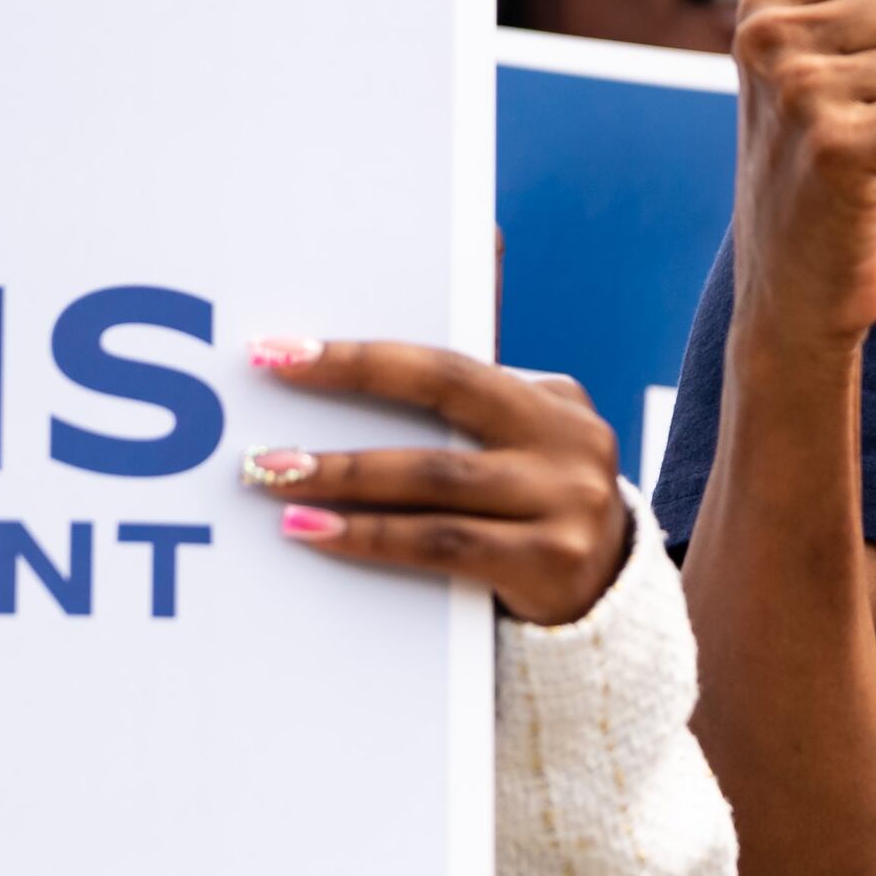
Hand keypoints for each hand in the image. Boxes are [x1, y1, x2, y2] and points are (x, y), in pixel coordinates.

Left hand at [240, 338, 631, 624]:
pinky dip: (371, 536)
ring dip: (344, 475)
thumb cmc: (533, 510)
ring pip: (436, 477)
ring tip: (273, 478)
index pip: (447, 361)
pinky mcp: (553, 561)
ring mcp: (570, 501)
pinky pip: (443, 543)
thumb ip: (466, 390)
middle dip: (346, 389)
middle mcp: (571, 439)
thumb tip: (450, 270)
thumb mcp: (518, 445)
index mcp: (555, 398)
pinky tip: (316, 533)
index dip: (362, 356)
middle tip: (269, 404)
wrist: (606, 606)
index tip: (281, 352)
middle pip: (444, 397)